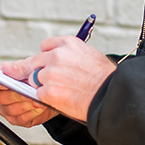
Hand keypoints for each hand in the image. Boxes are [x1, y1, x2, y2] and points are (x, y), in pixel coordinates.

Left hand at [0, 36, 116, 126]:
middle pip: (33, 63)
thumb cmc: (106, 79)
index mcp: (68, 43)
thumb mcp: (90, 56)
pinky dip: (47, 100)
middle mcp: (56, 55)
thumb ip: (71, 56)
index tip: (47, 65)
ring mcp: (49, 73)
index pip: (46, 47)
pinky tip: (61, 101)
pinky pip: (38, 95)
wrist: (112, 96)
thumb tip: (58, 61)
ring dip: (42, 87)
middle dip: (33, 72)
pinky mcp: (46, 91)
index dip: (46, 58)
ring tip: (61, 93)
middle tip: (32, 78)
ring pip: (34, 80)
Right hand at [0, 58, 60, 128]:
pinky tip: (39, 106)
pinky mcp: (16, 120)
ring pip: (10, 110)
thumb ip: (18, 68)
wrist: (50, 91)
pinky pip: (21, 119)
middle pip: (0, 97)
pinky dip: (32, 113)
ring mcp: (6, 109)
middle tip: (29, 91)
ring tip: (38, 99)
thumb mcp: (31, 68)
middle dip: (17, 94)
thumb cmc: (36, 77)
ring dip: (26, 104)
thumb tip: (5, 67)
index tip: (4, 81)